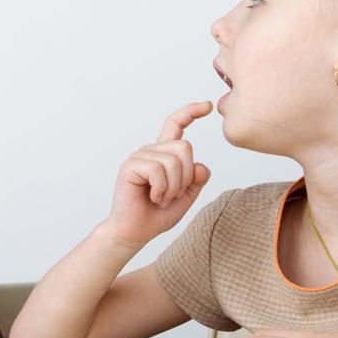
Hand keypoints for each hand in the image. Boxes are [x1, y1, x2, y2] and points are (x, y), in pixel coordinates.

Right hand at [104, 102, 211, 246]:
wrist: (135, 231)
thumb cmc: (157, 214)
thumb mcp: (186, 197)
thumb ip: (196, 180)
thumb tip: (200, 164)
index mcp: (163, 154)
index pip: (176, 125)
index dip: (191, 113)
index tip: (207, 106)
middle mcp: (151, 150)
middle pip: (185, 147)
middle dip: (186, 177)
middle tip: (172, 195)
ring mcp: (139, 156)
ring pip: (174, 161)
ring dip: (173, 187)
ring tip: (161, 198)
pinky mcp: (130, 166)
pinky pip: (158, 170)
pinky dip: (161, 190)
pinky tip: (153, 198)